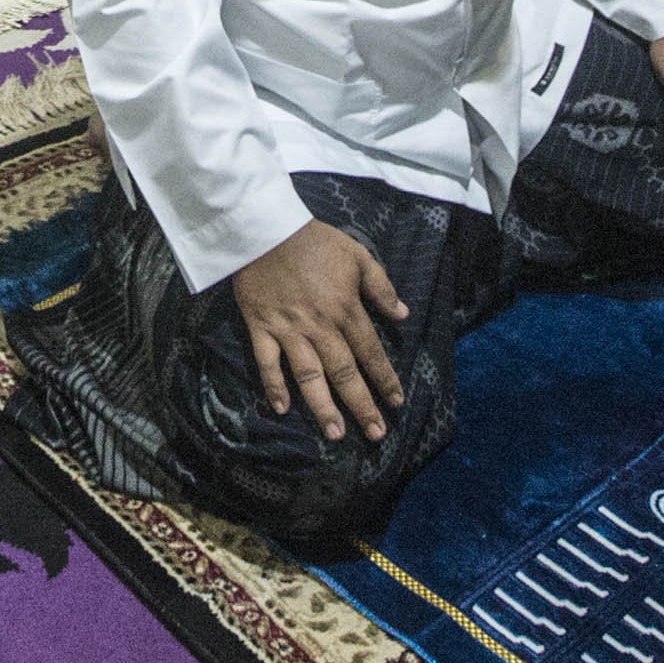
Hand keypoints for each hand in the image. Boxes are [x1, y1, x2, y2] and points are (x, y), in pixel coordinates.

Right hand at [228, 220, 409, 443]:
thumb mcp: (358, 255)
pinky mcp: (261, 327)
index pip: (371, 352)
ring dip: (323, 407)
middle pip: (344, 373)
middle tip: (376, 434)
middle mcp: (320, 326)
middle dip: (362, 405)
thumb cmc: (314, 240)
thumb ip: (381, 287)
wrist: (266, 227)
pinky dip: (273, 386)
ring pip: (309, 376)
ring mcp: (289, 330)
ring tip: (335, 434)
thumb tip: (403, 314)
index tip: (397, 403)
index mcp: (345, 309)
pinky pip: (267, 362)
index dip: (385, 379)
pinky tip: (282, 409)